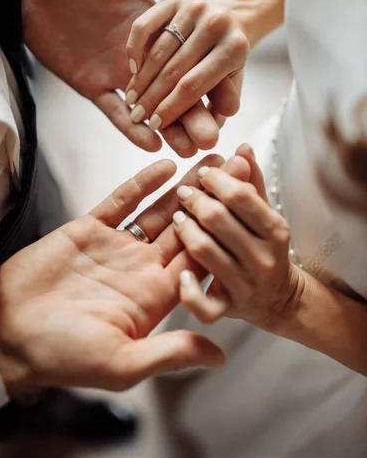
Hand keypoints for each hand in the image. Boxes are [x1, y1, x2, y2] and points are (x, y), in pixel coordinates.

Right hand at [0, 155, 226, 396]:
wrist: (6, 330)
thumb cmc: (61, 354)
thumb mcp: (121, 363)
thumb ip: (170, 353)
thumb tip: (220, 356)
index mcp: (155, 296)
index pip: (200, 258)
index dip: (226, 233)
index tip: (249, 208)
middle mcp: (141, 267)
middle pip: (188, 227)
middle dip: (214, 199)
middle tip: (239, 169)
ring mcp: (117, 246)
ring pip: (159, 210)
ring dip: (185, 186)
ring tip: (211, 160)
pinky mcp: (90, 229)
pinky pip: (121, 201)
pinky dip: (142, 183)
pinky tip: (164, 165)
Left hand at [22, 0, 209, 156]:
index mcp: (157, 27)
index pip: (191, 60)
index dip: (210, 83)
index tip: (229, 104)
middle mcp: (143, 55)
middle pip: (177, 90)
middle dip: (195, 114)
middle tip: (213, 137)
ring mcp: (119, 74)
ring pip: (151, 106)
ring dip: (171, 128)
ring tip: (191, 149)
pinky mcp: (94, 86)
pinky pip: (116, 113)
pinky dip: (132, 129)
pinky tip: (152, 142)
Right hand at [124, 0, 249, 146]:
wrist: (227, 24)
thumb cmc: (226, 63)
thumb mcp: (229, 86)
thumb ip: (220, 104)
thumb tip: (214, 127)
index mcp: (235, 48)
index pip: (194, 86)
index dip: (171, 109)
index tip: (154, 126)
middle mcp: (217, 23)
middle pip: (175, 70)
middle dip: (152, 98)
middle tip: (137, 116)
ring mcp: (195, 8)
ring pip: (159, 51)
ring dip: (141, 79)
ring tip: (132, 100)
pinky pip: (145, 25)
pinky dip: (135, 49)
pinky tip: (132, 70)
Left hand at [172, 144, 303, 329]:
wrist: (279, 299)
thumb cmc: (265, 248)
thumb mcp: (265, 215)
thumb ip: (252, 182)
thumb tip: (242, 147)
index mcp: (276, 231)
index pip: (241, 197)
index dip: (217, 180)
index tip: (204, 173)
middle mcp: (263, 259)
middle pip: (218, 220)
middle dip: (195, 200)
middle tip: (184, 192)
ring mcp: (245, 285)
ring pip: (204, 252)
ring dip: (185, 231)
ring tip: (177, 218)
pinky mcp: (228, 309)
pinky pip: (203, 305)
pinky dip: (189, 291)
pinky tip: (181, 274)